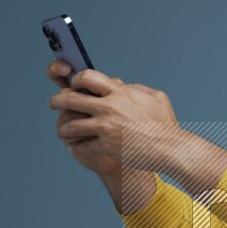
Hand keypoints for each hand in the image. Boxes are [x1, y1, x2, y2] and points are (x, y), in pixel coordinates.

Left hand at [47, 65, 181, 170]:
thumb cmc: (166, 125)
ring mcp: (105, 128)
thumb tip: (124, 86)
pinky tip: (75, 148)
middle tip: (54, 104)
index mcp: (119, 93)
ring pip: (70, 125)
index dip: (76, 80)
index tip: (74, 85)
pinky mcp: (106, 147)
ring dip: (63, 128)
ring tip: (62, 130)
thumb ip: (136, 89)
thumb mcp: (156, 98)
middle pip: (70, 99)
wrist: (172, 150)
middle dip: (57, 101)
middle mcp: (109, 108)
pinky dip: (77, 148)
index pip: (87, 77)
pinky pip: (82, 147)